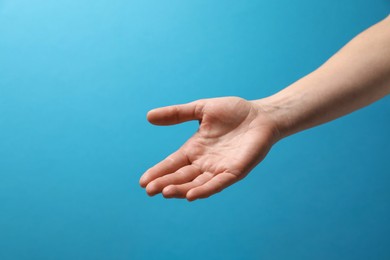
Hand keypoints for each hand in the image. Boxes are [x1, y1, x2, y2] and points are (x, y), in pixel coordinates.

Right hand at [139, 97, 279, 200]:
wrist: (261, 115)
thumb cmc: (233, 112)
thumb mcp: (201, 109)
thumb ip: (177, 114)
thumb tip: (148, 117)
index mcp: (194, 149)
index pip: (172, 164)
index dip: (158, 172)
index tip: (142, 181)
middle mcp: (204, 162)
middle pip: (181, 176)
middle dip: (165, 183)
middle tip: (149, 190)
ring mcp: (219, 168)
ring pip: (196, 183)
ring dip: (181, 189)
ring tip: (165, 192)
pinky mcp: (235, 171)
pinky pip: (218, 183)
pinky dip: (205, 190)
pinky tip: (191, 195)